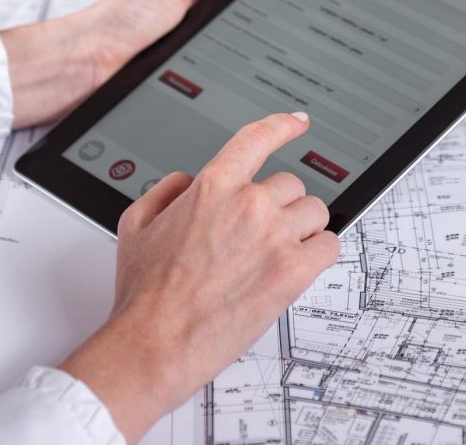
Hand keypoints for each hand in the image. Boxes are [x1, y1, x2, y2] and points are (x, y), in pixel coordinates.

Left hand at [0, 0, 255, 128]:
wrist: (84, 67)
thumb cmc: (117, 20)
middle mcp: (190, 21)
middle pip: (241, 25)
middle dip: (259, 30)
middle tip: (283, 34)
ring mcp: (187, 54)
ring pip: (231, 57)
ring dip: (240, 61)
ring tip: (259, 63)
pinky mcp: (181, 83)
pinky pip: (213, 82)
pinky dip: (222, 83)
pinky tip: (231, 86)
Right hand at [58, 112, 340, 442]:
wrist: (155, 342)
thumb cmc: (145, 293)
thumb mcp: (136, 223)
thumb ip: (166, 190)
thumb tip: (187, 182)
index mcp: (212, 186)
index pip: (257, 138)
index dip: (282, 126)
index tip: (297, 123)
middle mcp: (248, 204)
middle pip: (291, 185)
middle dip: (279, 206)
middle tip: (260, 236)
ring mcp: (274, 237)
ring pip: (314, 212)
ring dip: (301, 229)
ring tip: (276, 254)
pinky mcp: (293, 272)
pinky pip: (329, 246)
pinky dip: (318, 254)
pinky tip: (296, 266)